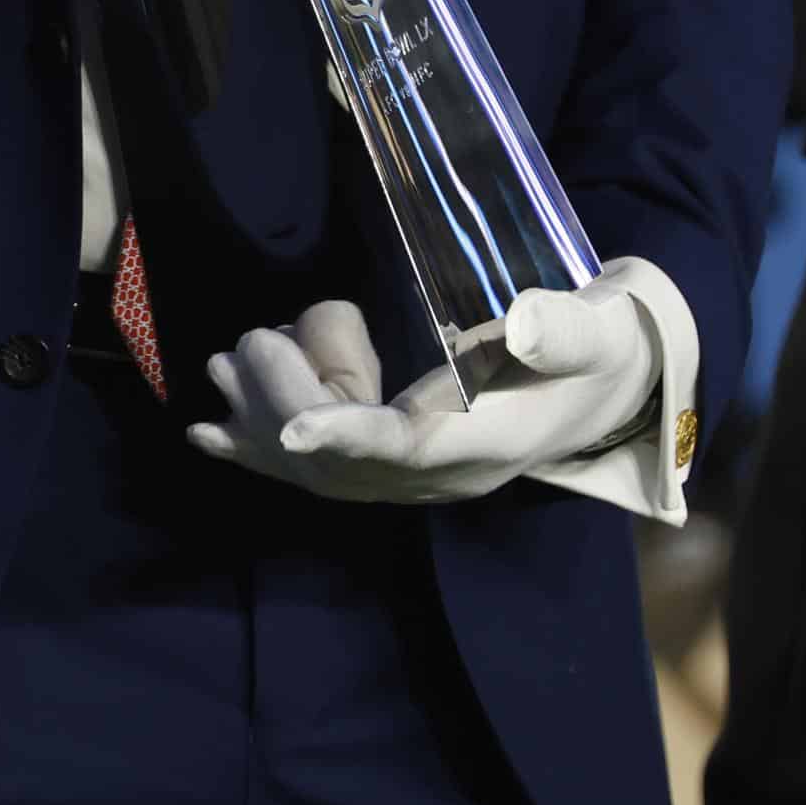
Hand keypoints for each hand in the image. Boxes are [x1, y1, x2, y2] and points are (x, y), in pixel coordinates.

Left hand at [188, 265, 658, 503]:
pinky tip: (206, 434)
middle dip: (283, 402)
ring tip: (224, 364)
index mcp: (481, 445)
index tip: (295, 432)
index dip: (347, 439)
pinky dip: (256, 451)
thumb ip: (561, 331)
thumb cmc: (593, 352)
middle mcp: (435, 477)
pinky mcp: (388, 465)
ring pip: (315, 470)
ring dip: (260, 420)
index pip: (404, 450)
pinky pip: (312, 472)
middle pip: (339, 461)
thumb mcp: (592, 334)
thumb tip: (522, 325)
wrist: (599, 391)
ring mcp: (407, 479)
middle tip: (253, 339)